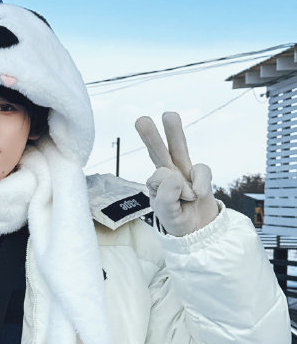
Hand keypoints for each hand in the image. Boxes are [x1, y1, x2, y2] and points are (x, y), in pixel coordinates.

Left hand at [134, 111, 219, 236]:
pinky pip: (202, 169)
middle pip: (159, 152)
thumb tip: (175, 176)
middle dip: (151, 136)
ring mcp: (184, 170)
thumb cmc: (177, 218)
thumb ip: (166, 197)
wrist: (198, 229)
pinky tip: (199, 194)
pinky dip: (202, 182)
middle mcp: (167, 171)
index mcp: (155, 182)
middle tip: (141, 120)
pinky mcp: (200, 173)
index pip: (158, 176)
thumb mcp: (166, 214)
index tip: (172, 204)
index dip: (167, 189)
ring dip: (175, 132)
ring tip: (169, 115)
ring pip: (179, 148)